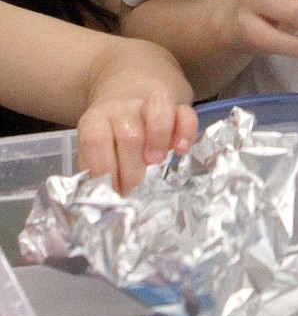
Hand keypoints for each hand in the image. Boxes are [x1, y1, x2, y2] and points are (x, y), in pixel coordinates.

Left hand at [77, 90, 197, 194]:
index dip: (103, 168)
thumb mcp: (93, 161)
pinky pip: (186, 113)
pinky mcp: (176, 108)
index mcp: (96, 121)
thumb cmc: (107, 148)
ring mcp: (150, 105)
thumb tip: (102, 210)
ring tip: (156, 162)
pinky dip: (186, 131)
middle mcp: (122, 108)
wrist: (123, 114)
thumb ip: (96, 180)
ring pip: (157, 109)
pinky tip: (182, 151)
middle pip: (130, 133)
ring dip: (158, 138)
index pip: (96, 139)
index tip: (112, 190)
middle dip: (132, 169)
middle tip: (133, 187)